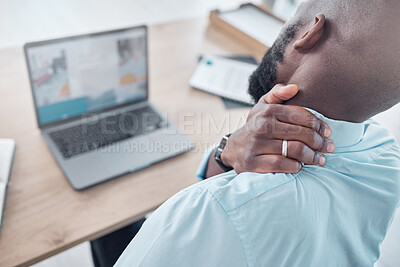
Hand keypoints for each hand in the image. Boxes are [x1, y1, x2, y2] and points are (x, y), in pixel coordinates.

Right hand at [220, 84, 334, 173]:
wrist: (234, 149)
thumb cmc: (256, 126)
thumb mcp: (263, 106)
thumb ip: (278, 93)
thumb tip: (295, 87)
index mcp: (268, 111)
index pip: (302, 116)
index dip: (319, 124)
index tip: (328, 132)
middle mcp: (262, 127)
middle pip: (302, 134)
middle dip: (320, 142)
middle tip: (328, 147)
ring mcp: (257, 145)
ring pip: (295, 150)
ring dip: (312, 156)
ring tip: (320, 159)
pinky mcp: (254, 163)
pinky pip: (283, 165)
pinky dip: (295, 166)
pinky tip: (300, 166)